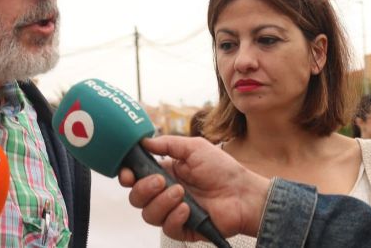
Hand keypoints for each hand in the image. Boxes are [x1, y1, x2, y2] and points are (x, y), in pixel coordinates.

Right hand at [118, 136, 268, 241]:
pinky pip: (167, 228)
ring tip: (181, 193)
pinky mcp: (184, 229)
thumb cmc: (222, 169)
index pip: (136, 177)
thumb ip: (168, 144)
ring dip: (161, 202)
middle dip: (143, 189)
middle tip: (161, 181)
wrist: (243, 193)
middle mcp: (165, 193)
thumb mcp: (194, 148)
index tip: (127, 173)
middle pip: (136, 198)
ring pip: (148, 214)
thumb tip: (143, 141)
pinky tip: (187, 208)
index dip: (127, 176)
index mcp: (165, 173)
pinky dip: (174, 217)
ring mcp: (173, 212)